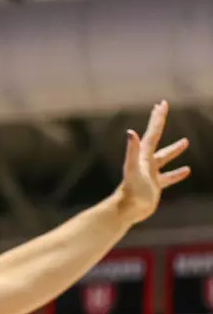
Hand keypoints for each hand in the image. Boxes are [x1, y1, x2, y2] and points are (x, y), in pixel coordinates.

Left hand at [115, 101, 190, 224]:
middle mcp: (145, 161)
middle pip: (155, 138)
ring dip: (174, 149)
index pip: (152, 132)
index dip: (158, 118)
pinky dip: (177, 173)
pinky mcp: (154, 185)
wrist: (127, 209)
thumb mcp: (133, 168)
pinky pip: (168, 177)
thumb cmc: (131, 190)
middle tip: (163, 110)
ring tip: (185, 141)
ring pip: (164, 157)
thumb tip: (131, 132)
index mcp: (143, 155)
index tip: (162, 104)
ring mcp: (150, 173)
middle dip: (159, 123)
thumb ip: (132, 151)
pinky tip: (186, 170)